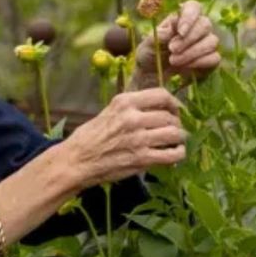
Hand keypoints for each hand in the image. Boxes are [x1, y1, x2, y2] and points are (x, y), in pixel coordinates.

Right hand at [63, 87, 185, 187]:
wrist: (76, 161)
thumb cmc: (89, 137)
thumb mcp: (108, 112)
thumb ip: (131, 109)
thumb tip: (157, 108)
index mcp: (124, 102)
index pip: (161, 94)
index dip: (173, 103)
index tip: (174, 111)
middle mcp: (132, 118)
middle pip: (170, 116)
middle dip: (176, 124)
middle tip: (174, 131)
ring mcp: (138, 138)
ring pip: (175, 134)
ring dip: (179, 139)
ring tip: (175, 143)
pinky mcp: (142, 158)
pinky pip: (173, 154)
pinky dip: (178, 154)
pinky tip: (174, 155)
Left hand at [134, 0, 220, 85]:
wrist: (153, 73)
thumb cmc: (151, 53)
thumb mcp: (148, 44)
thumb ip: (159, 36)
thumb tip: (170, 30)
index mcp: (181, 17)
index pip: (194, 7)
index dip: (189, 17)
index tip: (180, 31)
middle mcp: (197, 26)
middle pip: (205, 24)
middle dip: (188, 39)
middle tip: (172, 49)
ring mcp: (206, 42)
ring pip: (211, 41)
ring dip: (192, 52)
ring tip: (173, 61)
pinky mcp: (211, 58)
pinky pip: (214, 58)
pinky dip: (199, 63)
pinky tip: (185, 68)